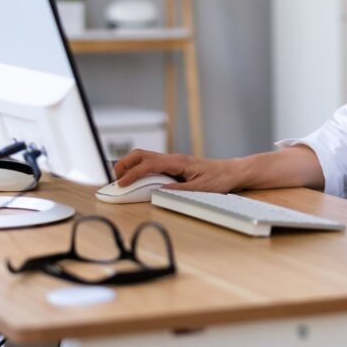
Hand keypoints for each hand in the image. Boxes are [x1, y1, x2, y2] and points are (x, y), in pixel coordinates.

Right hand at [113, 149, 239, 193]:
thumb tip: (159, 191)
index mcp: (177, 162)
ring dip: (130, 166)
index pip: (148, 164)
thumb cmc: (220, 178)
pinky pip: (151, 164)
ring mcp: (172, 161)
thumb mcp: (200, 188)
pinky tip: (136, 180)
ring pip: (144, 158)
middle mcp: (173, 159)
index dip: (132, 174)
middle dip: (124, 164)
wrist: (232, 172)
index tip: (121, 184)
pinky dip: (139, 170)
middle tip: (114, 179)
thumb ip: (179, 190)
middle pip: (141, 155)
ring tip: (120, 180)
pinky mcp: (174, 166)